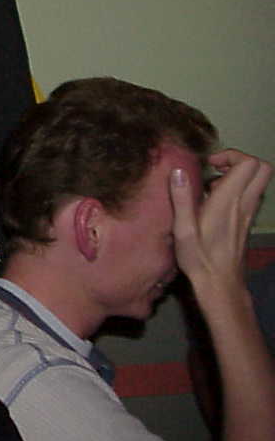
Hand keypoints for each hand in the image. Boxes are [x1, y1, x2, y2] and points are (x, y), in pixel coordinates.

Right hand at [171, 149, 271, 295]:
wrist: (221, 284)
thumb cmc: (199, 258)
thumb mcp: (183, 230)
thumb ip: (181, 198)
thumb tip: (178, 171)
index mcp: (228, 202)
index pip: (249, 164)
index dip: (231, 155)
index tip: (210, 164)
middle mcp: (244, 204)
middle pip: (263, 169)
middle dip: (240, 160)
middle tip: (217, 168)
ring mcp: (248, 213)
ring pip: (259, 181)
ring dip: (238, 175)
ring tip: (211, 185)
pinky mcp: (247, 221)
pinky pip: (251, 195)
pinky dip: (237, 189)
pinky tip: (214, 202)